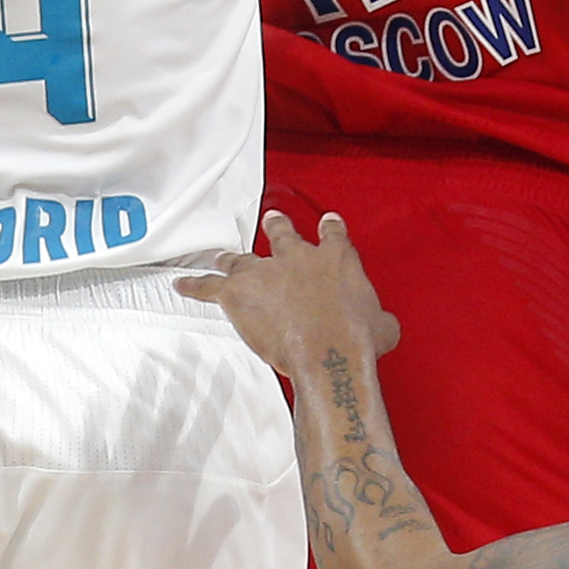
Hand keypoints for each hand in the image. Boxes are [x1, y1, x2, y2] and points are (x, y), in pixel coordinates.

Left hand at [182, 210, 403, 374]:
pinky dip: (194, 284)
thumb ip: (382, 321)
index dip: (329, 227)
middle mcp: (298, 257)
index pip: (332, 234)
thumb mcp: (382, 327)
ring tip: (224, 255)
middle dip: (277, 227)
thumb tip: (387, 327)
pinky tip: (181, 283)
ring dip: (232, 258)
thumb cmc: (357, 339)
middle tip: (273, 218)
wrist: (327, 349)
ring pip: (243, 259)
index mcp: (336, 259)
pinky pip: (209, 286)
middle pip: (282, 235)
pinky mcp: (238, 293)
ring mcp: (265, 271)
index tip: (327, 220)